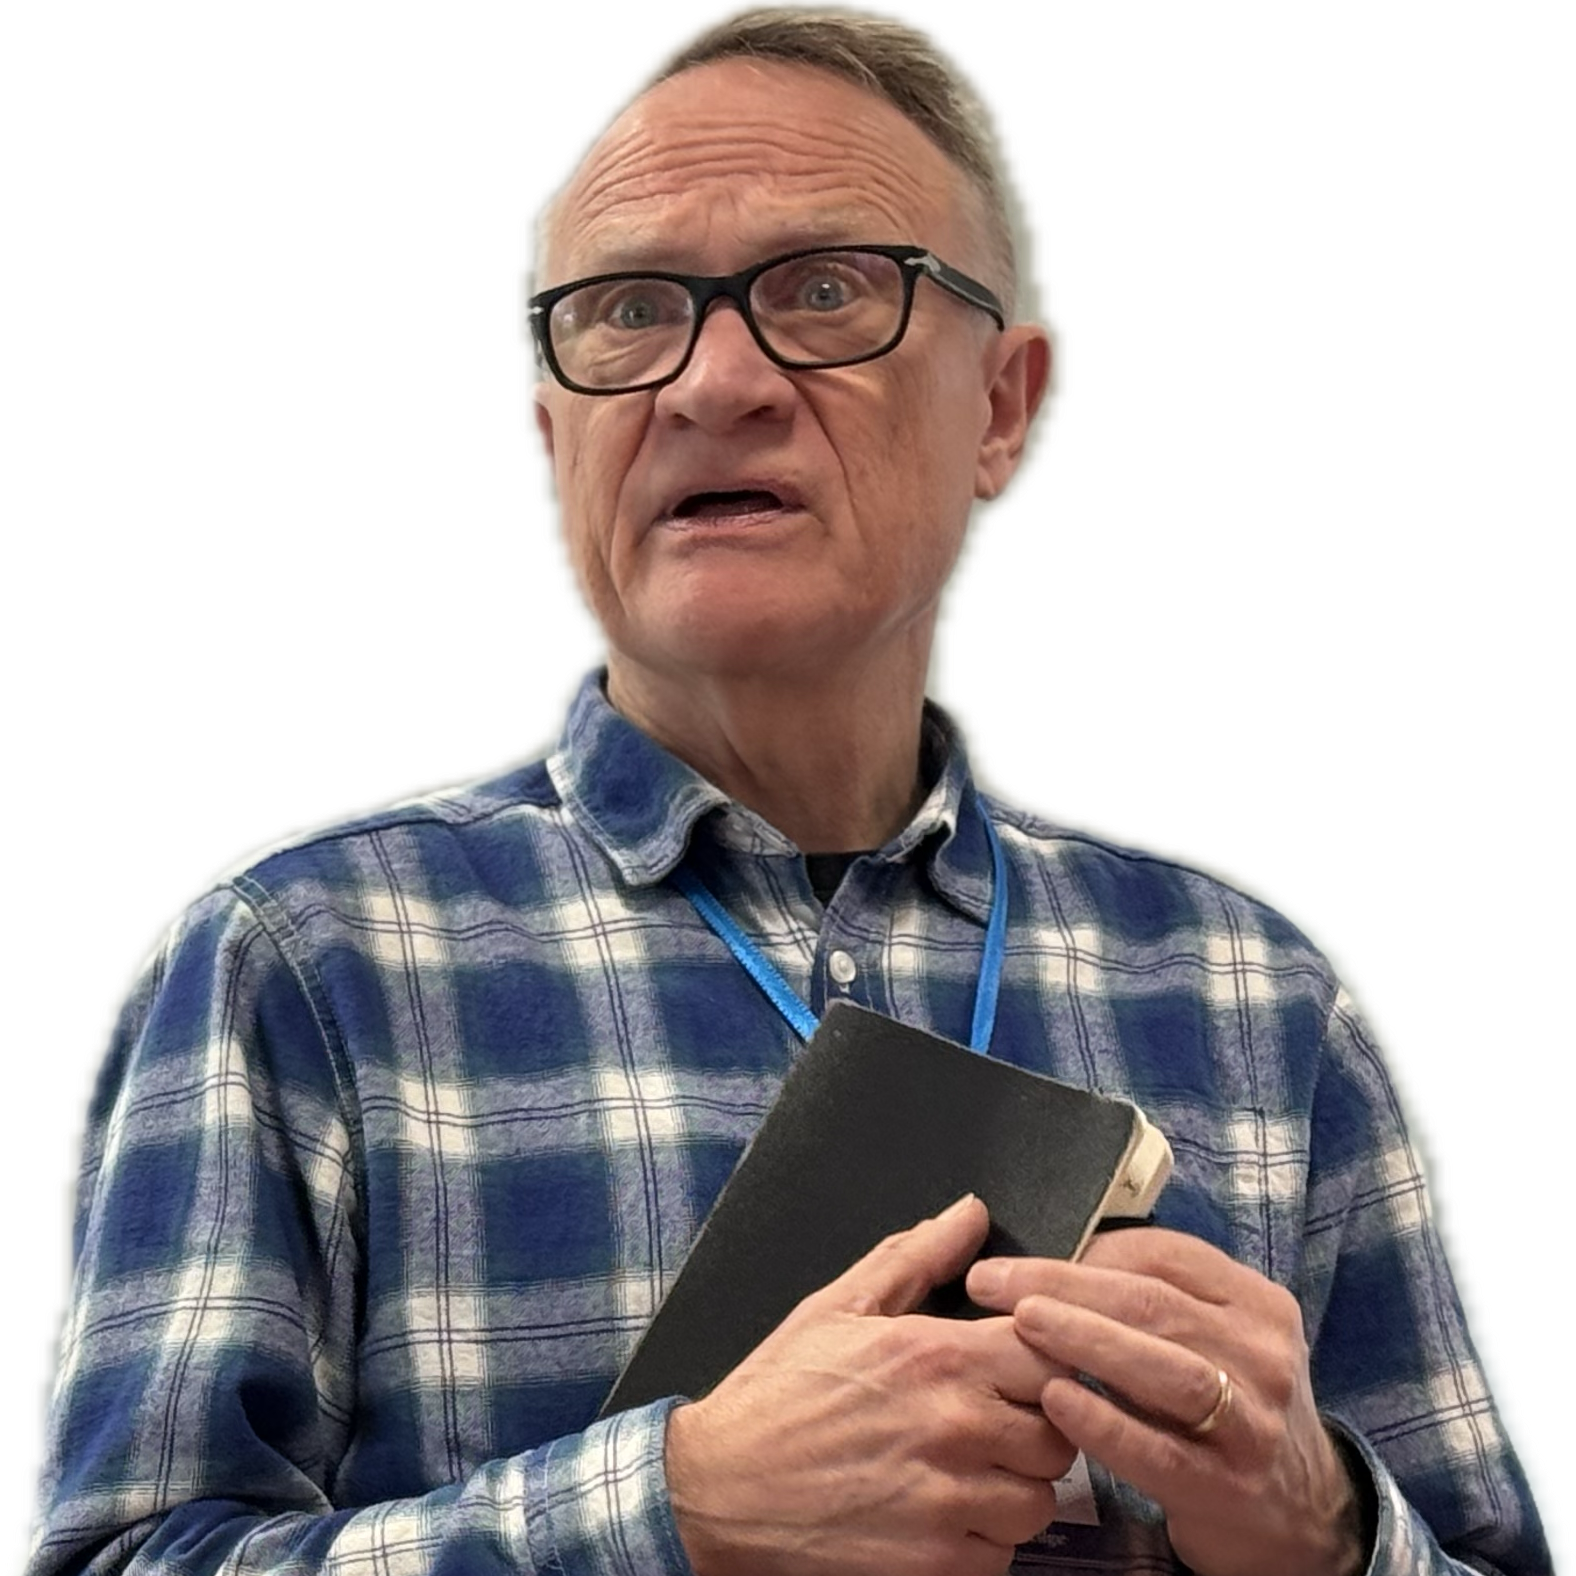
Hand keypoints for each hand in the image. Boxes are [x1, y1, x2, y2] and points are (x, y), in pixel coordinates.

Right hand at [665, 1195, 1076, 1575]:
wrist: (718, 1489)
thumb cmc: (776, 1395)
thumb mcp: (838, 1307)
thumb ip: (915, 1257)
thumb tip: (970, 1214)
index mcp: (937, 1355)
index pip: (1051, 1351)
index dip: (1047, 1357)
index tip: (1024, 1365)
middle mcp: (955, 1426)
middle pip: (1058, 1430)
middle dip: (1034, 1424)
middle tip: (994, 1421)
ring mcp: (949, 1501)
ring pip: (1039, 1499)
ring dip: (1013, 1487)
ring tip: (968, 1470)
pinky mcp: (937, 1564)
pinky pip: (1002, 1554)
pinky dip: (983, 1539)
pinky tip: (944, 1513)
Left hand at [965, 1229, 1366, 1575]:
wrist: (1302, 1521)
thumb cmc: (1232, 1410)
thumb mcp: (1217, 1340)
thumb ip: (1158, 1301)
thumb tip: (1060, 1259)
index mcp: (1256, 1302)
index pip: (1166, 1254)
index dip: (1090, 1249)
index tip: (1025, 1254)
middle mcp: (1262, 1354)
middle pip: (1154, 1303)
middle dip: (1065, 1284)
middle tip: (993, 1280)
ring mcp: (1251, 1423)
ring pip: (1164, 1366)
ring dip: (1085, 1338)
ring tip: (1021, 1322)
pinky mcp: (1228, 1486)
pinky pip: (1159, 1450)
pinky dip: (1104, 1423)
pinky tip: (1056, 1401)